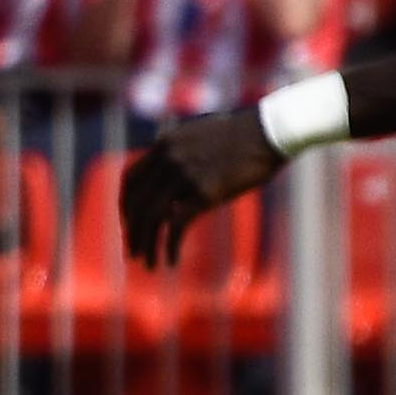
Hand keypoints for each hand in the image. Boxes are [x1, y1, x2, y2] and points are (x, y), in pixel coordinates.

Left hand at [120, 108, 282, 267]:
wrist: (270, 130)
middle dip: (132, 231)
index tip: (129, 222)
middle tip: (134, 251)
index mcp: (164, 144)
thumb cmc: (242, 134)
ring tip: (147, 264)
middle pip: (136, 202)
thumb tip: (171, 178)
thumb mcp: (200, 135)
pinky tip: (170, 262)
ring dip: (145, 244)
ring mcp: (185, 175)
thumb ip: (180, 153)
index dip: (125, 205)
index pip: (130, 180)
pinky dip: (169, 247)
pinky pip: (176, 226)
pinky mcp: (204, 192)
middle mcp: (169, 159)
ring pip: (152, 218)